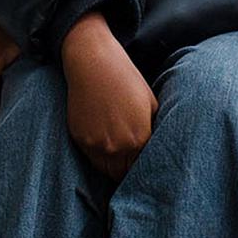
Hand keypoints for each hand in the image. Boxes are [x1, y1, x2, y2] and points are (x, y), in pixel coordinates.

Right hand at [59, 11, 157, 180]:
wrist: (94, 63)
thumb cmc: (126, 79)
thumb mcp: (150, 102)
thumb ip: (153, 129)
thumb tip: (156, 146)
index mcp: (140, 137)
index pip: (143, 167)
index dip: (145, 168)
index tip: (146, 168)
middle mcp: (119, 146)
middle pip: (124, 174)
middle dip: (129, 172)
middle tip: (131, 168)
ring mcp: (97, 144)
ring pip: (107, 171)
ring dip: (113, 168)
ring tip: (118, 160)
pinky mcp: (81, 139)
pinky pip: (92, 159)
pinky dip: (98, 158)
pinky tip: (104, 146)